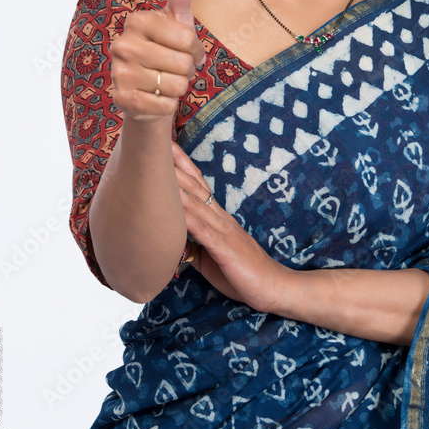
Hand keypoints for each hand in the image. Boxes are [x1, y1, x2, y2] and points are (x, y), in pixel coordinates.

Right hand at [109, 0, 205, 120]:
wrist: (151, 92)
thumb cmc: (168, 51)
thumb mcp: (179, 20)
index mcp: (137, 21)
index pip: (187, 38)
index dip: (195, 49)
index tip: (185, 49)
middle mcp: (122, 44)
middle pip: (183, 63)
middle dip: (187, 70)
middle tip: (175, 69)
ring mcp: (119, 72)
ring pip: (175, 86)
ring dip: (178, 89)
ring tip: (166, 83)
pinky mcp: (122, 100)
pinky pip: (164, 106)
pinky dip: (168, 106)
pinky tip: (156, 98)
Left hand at [172, 142, 289, 312]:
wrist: (273, 286)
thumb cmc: (243, 273)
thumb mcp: (213, 256)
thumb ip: (195, 244)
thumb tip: (173, 240)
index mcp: (219, 218)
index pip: (199, 184)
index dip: (182, 164)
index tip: (165, 145)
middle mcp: (221, 218)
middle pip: (194, 185)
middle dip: (174, 164)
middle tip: (155, 141)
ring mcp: (223, 230)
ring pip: (195, 202)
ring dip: (175, 184)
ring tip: (155, 167)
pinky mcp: (224, 247)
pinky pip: (202, 229)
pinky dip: (186, 217)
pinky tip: (171, 207)